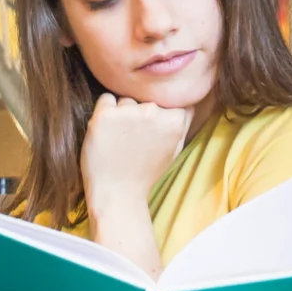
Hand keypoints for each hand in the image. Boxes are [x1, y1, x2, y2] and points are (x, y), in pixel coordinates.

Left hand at [80, 92, 188, 211]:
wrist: (118, 193)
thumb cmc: (146, 171)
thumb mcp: (176, 148)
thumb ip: (184, 121)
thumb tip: (186, 97)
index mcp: (174, 120)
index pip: (167, 99)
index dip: (158, 114)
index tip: (151, 131)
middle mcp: (152, 112)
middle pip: (145, 99)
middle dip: (140, 113)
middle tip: (134, 139)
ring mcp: (127, 112)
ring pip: (125, 99)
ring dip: (122, 113)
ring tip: (120, 139)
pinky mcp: (104, 116)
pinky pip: (105, 99)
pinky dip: (105, 112)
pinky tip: (107, 133)